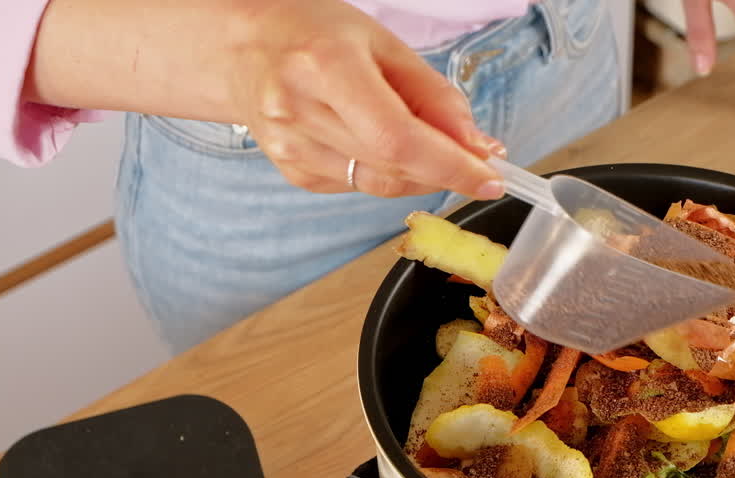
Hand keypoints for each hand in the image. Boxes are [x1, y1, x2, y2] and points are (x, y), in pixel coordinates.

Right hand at [227, 0, 505, 197]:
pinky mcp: (292, 172)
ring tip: (427, 142)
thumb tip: (479, 149)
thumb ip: (435, 97)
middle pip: (393, 167)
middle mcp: (298, 111)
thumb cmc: (316, 34)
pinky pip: (360, 186)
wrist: (243, 48)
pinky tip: (378, 143)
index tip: (491, 178)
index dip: (451, 166)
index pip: (399, 139)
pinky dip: (387, 173)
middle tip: (477, 159)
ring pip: (380, 185)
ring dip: (420, 174)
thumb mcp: (384, 45)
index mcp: (324, 66)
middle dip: (446, 169)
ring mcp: (289, 148)